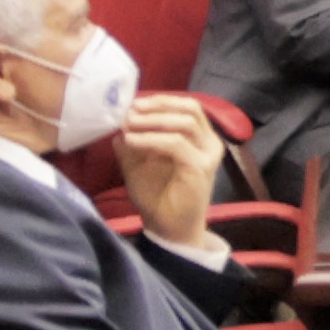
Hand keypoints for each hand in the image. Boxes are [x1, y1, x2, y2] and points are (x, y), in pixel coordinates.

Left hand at [106, 95, 229, 240]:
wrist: (168, 228)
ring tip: (129, 123)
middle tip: (131, 109)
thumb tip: (121, 123)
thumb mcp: (138, 164)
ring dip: (154, 120)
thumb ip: (133, 143)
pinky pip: (175, 144)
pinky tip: (132, 140)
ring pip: (185, 123)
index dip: (161, 101)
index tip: (133, 103)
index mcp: (199, 139)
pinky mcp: (200, 168)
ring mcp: (207, 155)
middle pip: (191, 109)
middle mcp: (209, 143)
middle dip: (158, 106)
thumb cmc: (157, 196)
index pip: (188, 107)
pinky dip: (151, 139)